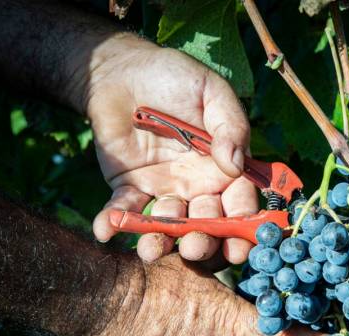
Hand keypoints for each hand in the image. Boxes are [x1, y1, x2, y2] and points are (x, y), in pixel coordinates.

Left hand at [88, 39, 255, 263]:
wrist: (123, 71)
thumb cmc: (174, 77)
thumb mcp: (210, 92)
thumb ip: (230, 126)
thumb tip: (237, 166)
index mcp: (225, 169)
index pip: (240, 203)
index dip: (243, 227)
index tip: (240, 246)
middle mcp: (199, 186)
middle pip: (207, 224)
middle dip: (203, 242)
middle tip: (194, 248)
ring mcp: (165, 190)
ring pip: (168, 225)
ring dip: (161, 242)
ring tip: (150, 251)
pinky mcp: (130, 188)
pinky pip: (125, 210)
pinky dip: (114, 222)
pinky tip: (105, 229)